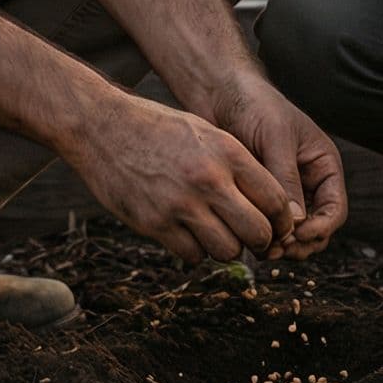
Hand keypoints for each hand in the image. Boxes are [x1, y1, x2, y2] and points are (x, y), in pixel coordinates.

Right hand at [60, 92, 299, 262]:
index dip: (282, 220)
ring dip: (227, 247)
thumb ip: (236, 165)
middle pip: (258, 232)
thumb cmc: (157, 128)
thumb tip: (268, 204)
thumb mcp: (205, 132)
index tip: (277, 226)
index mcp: (227, 152)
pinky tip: (188, 233)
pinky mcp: (154, 223)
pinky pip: (192, 255)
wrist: (101, 126)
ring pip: (228, 250)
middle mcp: (208, 179)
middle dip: (262, 241)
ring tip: (217, 232)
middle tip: (254, 239)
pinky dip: (195, 251)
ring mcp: (180, 204)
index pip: (275, 200)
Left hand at [193, 74, 348, 259]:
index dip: (321, 228)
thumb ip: (286, 179)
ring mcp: (283, 192)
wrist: (220, 93)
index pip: (334, 209)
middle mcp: (307, 184)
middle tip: (276, 248)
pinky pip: (266, 225)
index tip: (298, 235)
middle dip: (300, 244)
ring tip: (262, 247)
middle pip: (315, 229)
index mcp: (323, 167)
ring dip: (280, 245)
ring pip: (291, 233)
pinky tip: (245, 236)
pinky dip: (261, 235)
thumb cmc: (255, 105)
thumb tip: (294, 223)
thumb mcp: (276, 139)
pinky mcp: (258, 197)